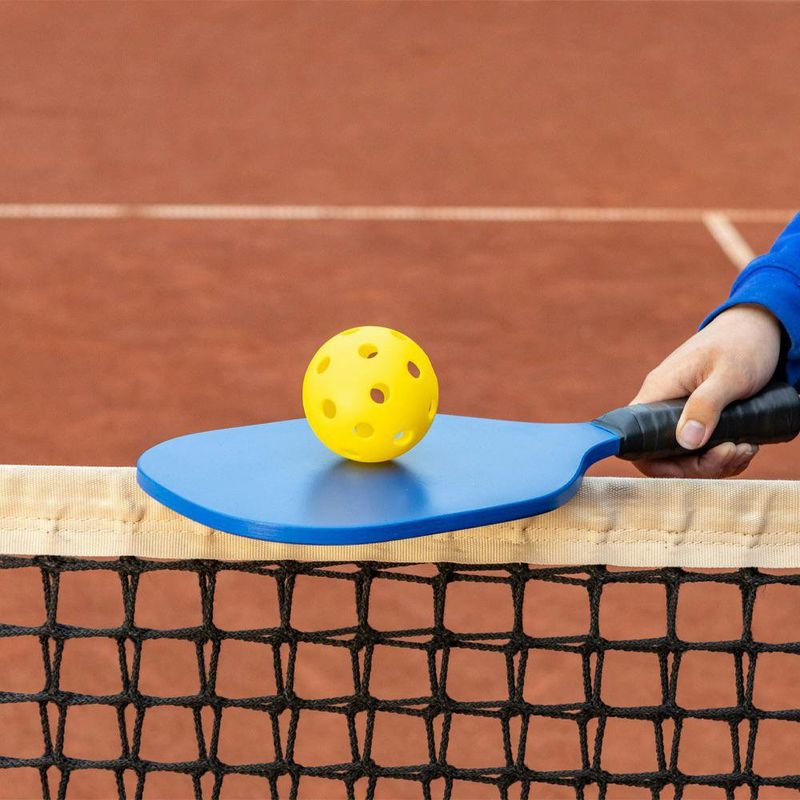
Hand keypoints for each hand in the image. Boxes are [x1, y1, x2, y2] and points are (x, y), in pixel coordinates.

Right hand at [631, 304, 781, 477]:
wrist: (761, 328)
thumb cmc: (742, 344)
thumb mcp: (729, 374)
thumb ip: (706, 405)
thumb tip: (686, 441)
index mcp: (659, 391)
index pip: (635, 438)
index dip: (654, 462)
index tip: (689, 465)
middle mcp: (663, 405)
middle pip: (663, 454)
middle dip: (699, 464)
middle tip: (732, 452)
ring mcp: (681, 413)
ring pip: (686, 456)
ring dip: (717, 462)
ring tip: (745, 447)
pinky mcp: (699, 418)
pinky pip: (702, 449)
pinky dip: (724, 455)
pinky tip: (744, 444)